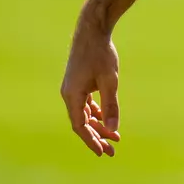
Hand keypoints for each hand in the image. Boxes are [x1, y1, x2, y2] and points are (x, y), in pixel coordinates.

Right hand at [60, 17, 122, 157]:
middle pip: (82, 123)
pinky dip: (96, 114)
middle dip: (97, 137)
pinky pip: (86, 105)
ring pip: (85, 115)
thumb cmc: (101, 55)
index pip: (80, 126)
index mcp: (72, 96)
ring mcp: (73, 89)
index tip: (102, 152)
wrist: (92, 31)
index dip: (91, 141)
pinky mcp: (79, 83)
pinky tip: (107, 121)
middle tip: (111, 151)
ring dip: (98, 126)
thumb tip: (113, 130)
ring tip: (114, 139)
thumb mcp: (110, 81)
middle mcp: (69, 94)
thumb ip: (111, 106)